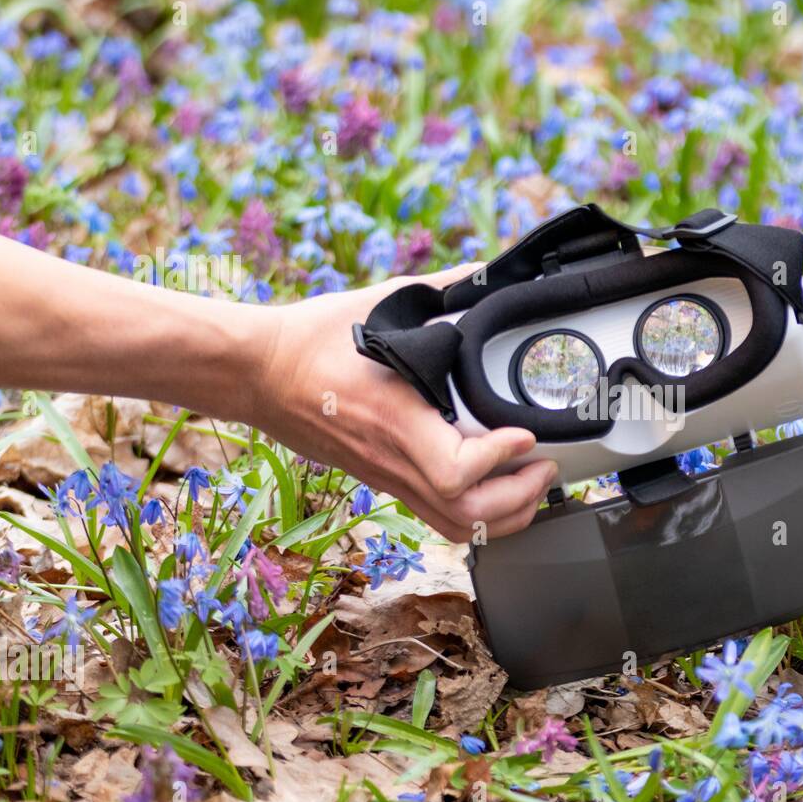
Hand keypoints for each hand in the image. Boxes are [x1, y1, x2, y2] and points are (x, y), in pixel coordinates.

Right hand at [251, 264, 557, 542]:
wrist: (257, 372)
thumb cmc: (310, 341)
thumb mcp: (382, 304)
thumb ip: (442, 291)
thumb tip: (484, 275)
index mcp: (395, 419)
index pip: (455, 471)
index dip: (499, 460)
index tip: (524, 435)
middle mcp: (393, 459)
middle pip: (466, 516)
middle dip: (519, 499)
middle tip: (545, 467)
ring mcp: (388, 477)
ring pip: (454, 527)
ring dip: (503, 516)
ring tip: (530, 486)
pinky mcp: (384, 480)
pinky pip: (436, 517)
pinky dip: (476, 516)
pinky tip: (495, 491)